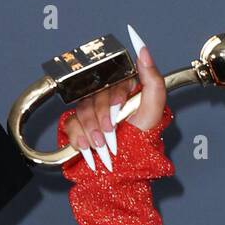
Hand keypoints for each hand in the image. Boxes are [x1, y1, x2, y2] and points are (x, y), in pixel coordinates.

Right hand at [61, 24, 166, 172]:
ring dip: (93, 130)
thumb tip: (143, 50)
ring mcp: (92, 114)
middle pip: (95, 96)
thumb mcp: (154, 111)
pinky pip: (70, 123)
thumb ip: (152, 80)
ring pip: (82, 109)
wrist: (122, 175)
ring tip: (103, 145)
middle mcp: (109, 101)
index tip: (121, 109)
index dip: (115, 96)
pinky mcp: (78, 127)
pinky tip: (88, 148)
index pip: (112, 81)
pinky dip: (79, 138)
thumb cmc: (142, 145)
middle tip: (114, 132)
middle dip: (104, 117)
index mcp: (126, 93)